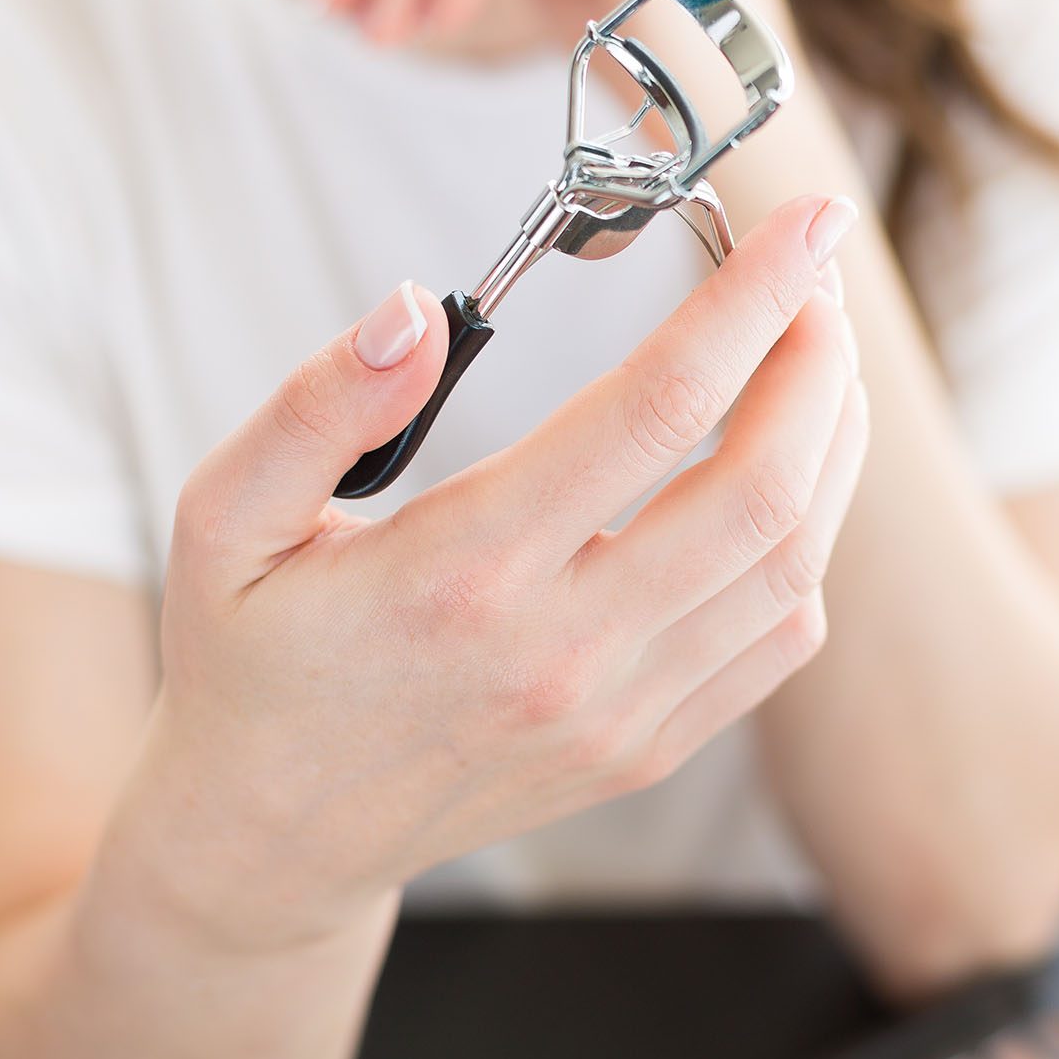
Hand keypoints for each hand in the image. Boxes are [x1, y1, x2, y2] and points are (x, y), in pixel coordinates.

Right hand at [121, 195, 863, 943]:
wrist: (273, 836)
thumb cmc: (253, 659)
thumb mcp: (224, 518)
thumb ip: (316, 407)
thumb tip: (415, 311)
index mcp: (464, 571)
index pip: (655, 409)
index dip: (752, 300)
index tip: (806, 222)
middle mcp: (561, 650)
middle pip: (761, 489)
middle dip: (818, 361)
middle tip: (818, 280)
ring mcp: (618, 712)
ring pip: (792, 567)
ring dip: (834, 446)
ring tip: (820, 358)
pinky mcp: (647, 749)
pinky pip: (778, 642)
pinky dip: (811, 544)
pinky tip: (791, 476)